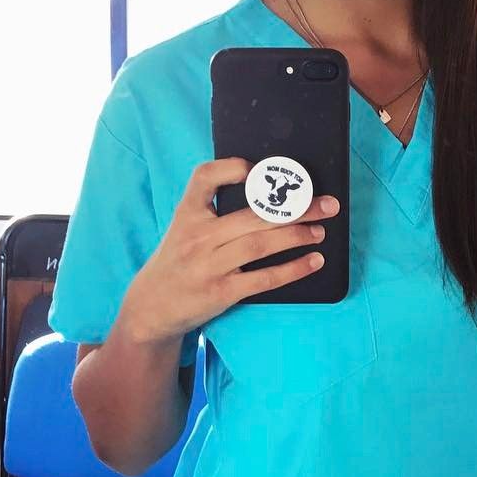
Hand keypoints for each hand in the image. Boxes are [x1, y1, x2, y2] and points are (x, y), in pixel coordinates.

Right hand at [124, 157, 338, 345]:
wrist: (150, 308)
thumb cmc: (176, 263)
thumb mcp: (183, 230)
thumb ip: (213, 213)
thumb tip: (267, 198)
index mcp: (187, 214)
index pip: (202, 178)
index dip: (228, 168)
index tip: (254, 168)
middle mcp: (198, 236)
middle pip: (252, 214)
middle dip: (295, 207)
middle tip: (327, 204)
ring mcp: (209, 265)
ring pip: (260, 243)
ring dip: (297, 235)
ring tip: (320, 231)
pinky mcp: (221, 292)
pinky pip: (263, 278)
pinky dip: (292, 269)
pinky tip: (312, 261)